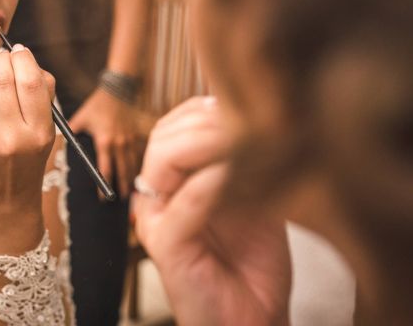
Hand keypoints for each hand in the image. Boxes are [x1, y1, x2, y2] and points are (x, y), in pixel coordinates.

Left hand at [0, 47, 55, 252]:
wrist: (2, 204)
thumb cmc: (26, 161)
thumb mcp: (46, 133)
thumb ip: (43, 94)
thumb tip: (24, 58)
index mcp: (40, 133)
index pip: (32, 80)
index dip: (24, 58)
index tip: (20, 51)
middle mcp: (12, 137)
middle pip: (2, 77)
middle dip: (1, 58)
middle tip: (2, 57)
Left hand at [69, 88, 145, 197]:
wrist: (118, 91)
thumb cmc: (97, 104)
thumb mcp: (81, 117)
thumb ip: (71, 131)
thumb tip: (60, 140)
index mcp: (105, 141)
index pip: (105, 169)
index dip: (103, 184)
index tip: (102, 197)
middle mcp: (119, 143)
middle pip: (122, 171)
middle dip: (120, 187)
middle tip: (118, 199)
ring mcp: (130, 140)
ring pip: (132, 164)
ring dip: (130, 179)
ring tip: (129, 193)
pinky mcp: (136, 135)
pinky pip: (138, 155)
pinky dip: (136, 166)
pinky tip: (136, 174)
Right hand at [135, 96, 290, 325]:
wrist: (255, 320)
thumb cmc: (254, 263)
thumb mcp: (254, 197)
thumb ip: (244, 160)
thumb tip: (253, 113)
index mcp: (173, 184)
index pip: (172, 128)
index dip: (204, 111)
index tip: (243, 108)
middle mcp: (158, 198)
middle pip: (164, 136)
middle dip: (207, 122)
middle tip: (248, 124)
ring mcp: (158, 222)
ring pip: (164, 161)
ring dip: (207, 143)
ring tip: (245, 143)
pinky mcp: (166, 248)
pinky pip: (183, 203)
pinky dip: (212, 183)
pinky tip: (240, 175)